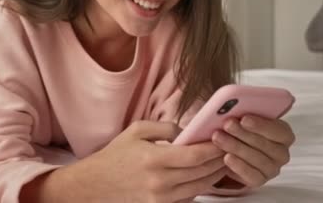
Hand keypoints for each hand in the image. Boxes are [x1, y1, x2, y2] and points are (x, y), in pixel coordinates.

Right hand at [58, 120, 226, 201]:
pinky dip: (199, 188)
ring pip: (199, 188)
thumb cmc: (114, 156)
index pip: (196, 156)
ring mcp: (160, 199)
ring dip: (214, 176)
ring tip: (223, 163)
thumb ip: (166, 128)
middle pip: (202, 173)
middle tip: (230, 149)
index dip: (214, 148)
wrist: (92, 186)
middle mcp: (160, 183)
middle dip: (219, 161)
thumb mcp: (137, 131)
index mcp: (154, 159)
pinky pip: (187, 199)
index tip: (223, 139)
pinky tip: (204, 177)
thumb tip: (188, 131)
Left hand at [211, 115, 294, 188]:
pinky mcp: (260, 180)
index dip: (261, 124)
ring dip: (236, 147)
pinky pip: (252, 176)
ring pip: (257, 159)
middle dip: (244, 133)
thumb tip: (231, 106)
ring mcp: (272, 168)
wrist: (235, 148)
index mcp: (283, 133)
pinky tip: (226, 157)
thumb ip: (244, 111)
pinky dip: (238, 166)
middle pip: (266, 144)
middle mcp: (281, 153)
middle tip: (227, 124)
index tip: (244, 118)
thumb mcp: (245, 116)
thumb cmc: (242, 128)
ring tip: (218, 137)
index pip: (279, 130)